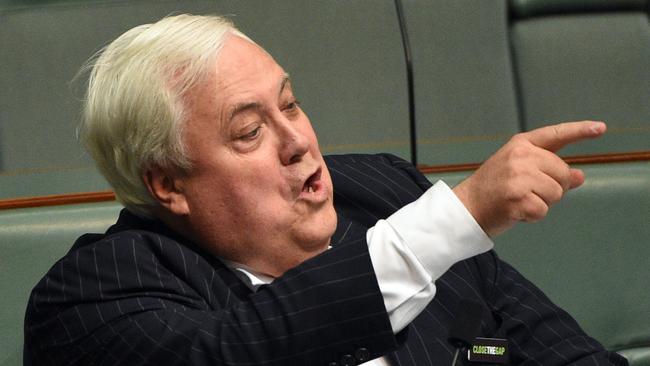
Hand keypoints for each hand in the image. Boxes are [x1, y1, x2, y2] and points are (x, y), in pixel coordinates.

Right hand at [452, 121, 606, 236]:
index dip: (580, 131)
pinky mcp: (517, 197)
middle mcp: (521, 156)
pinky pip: (543, 210)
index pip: (556, 135)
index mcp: (521, 144)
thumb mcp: (520, 172)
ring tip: (519, 201)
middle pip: (562, 173)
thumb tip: (580, 176)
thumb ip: (550, 171)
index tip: (601, 128)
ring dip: (543, 203)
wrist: (466, 207)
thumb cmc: (493, 190)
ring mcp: (518, 176)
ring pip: (556, 193)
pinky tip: (515, 211)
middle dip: (553, 187)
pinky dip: (533, 216)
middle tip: (526, 192)